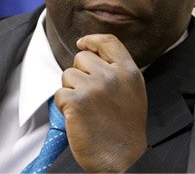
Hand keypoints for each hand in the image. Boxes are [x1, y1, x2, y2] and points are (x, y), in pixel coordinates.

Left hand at [55, 34, 147, 171]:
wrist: (121, 155)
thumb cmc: (126, 127)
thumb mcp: (134, 91)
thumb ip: (119, 70)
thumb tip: (94, 52)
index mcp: (129, 71)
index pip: (108, 41)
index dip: (92, 40)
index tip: (83, 44)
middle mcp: (112, 75)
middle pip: (82, 57)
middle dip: (80, 72)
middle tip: (91, 94)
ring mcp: (94, 87)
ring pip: (68, 75)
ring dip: (72, 90)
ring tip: (88, 107)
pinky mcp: (76, 101)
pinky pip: (60, 93)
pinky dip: (65, 106)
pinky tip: (80, 116)